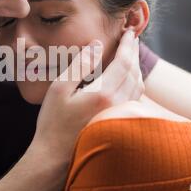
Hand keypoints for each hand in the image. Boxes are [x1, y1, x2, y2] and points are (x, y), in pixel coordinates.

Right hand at [33, 30, 142, 162]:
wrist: (55, 157)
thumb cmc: (53, 123)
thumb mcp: (59, 88)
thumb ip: (79, 65)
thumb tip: (96, 46)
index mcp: (103, 93)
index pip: (124, 62)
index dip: (127, 45)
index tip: (128, 33)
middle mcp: (117, 105)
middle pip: (134, 72)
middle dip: (134, 53)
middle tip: (131, 39)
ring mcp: (120, 116)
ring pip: (138, 86)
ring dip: (136, 68)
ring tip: (130, 56)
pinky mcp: (118, 124)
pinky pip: (135, 98)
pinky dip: (135, 83)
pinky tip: (127, 80)